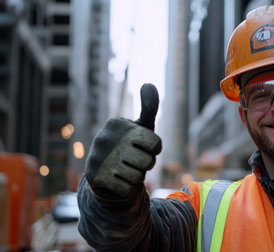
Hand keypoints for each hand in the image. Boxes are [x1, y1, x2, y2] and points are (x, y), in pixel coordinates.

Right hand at [85, 84, 161, 198]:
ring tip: (127, 170)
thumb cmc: (128, 146)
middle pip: (147, 161)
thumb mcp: (140, 127)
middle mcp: (104, 138)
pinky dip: (128, 188)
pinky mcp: (96, 178)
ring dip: (137, 176)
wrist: (104, 173)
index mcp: (116, 123)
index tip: (144, 148)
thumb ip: (149, 107)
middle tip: (136, 161)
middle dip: (146, 164)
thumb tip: (148, 83)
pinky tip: (119, 181)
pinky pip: (127, 188)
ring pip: (138, 176)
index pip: (155, 143)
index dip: (154, 150)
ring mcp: (98, 158)